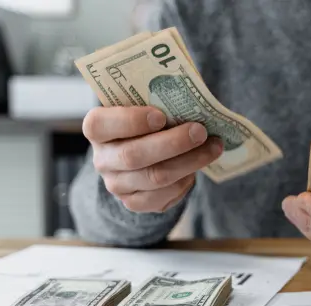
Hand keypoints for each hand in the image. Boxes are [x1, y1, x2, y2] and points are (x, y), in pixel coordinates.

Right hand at [82, 106, 222, 212]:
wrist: (144, 153)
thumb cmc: (148, 121)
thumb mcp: (147, 105)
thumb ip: (160, 100)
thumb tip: (193, 98)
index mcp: (97, 128)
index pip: (101, 124)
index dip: (130, 121)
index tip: (161, 116)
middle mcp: (102, 159)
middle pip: (134, 156)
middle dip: (172, 143)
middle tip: (200, 131)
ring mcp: (117, 184)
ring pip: (155, 177)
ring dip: (190, 162)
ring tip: (213, 147)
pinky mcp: (135, 202)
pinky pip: (163, 197)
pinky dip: (185, 182)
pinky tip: (197, 168)